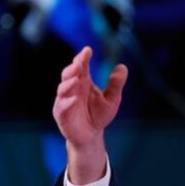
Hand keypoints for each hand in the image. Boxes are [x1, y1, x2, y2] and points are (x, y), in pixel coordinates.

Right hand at [52, 47, 127, 183]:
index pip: (81, 66)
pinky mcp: (61, 113)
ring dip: (68, 83)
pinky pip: (61, 106)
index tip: (88, 50)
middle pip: (69, 74)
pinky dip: (67, 102)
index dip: (83, 57)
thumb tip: (122, 67)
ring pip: (63, 88)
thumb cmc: (99, 115)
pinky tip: (74, 99)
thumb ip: (116, 84)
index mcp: (83, 81)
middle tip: (80, 62)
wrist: (91, 135)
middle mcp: (72, 88)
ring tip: (77, 79)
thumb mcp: (112, 99)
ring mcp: (64, 100)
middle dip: (74, 67)